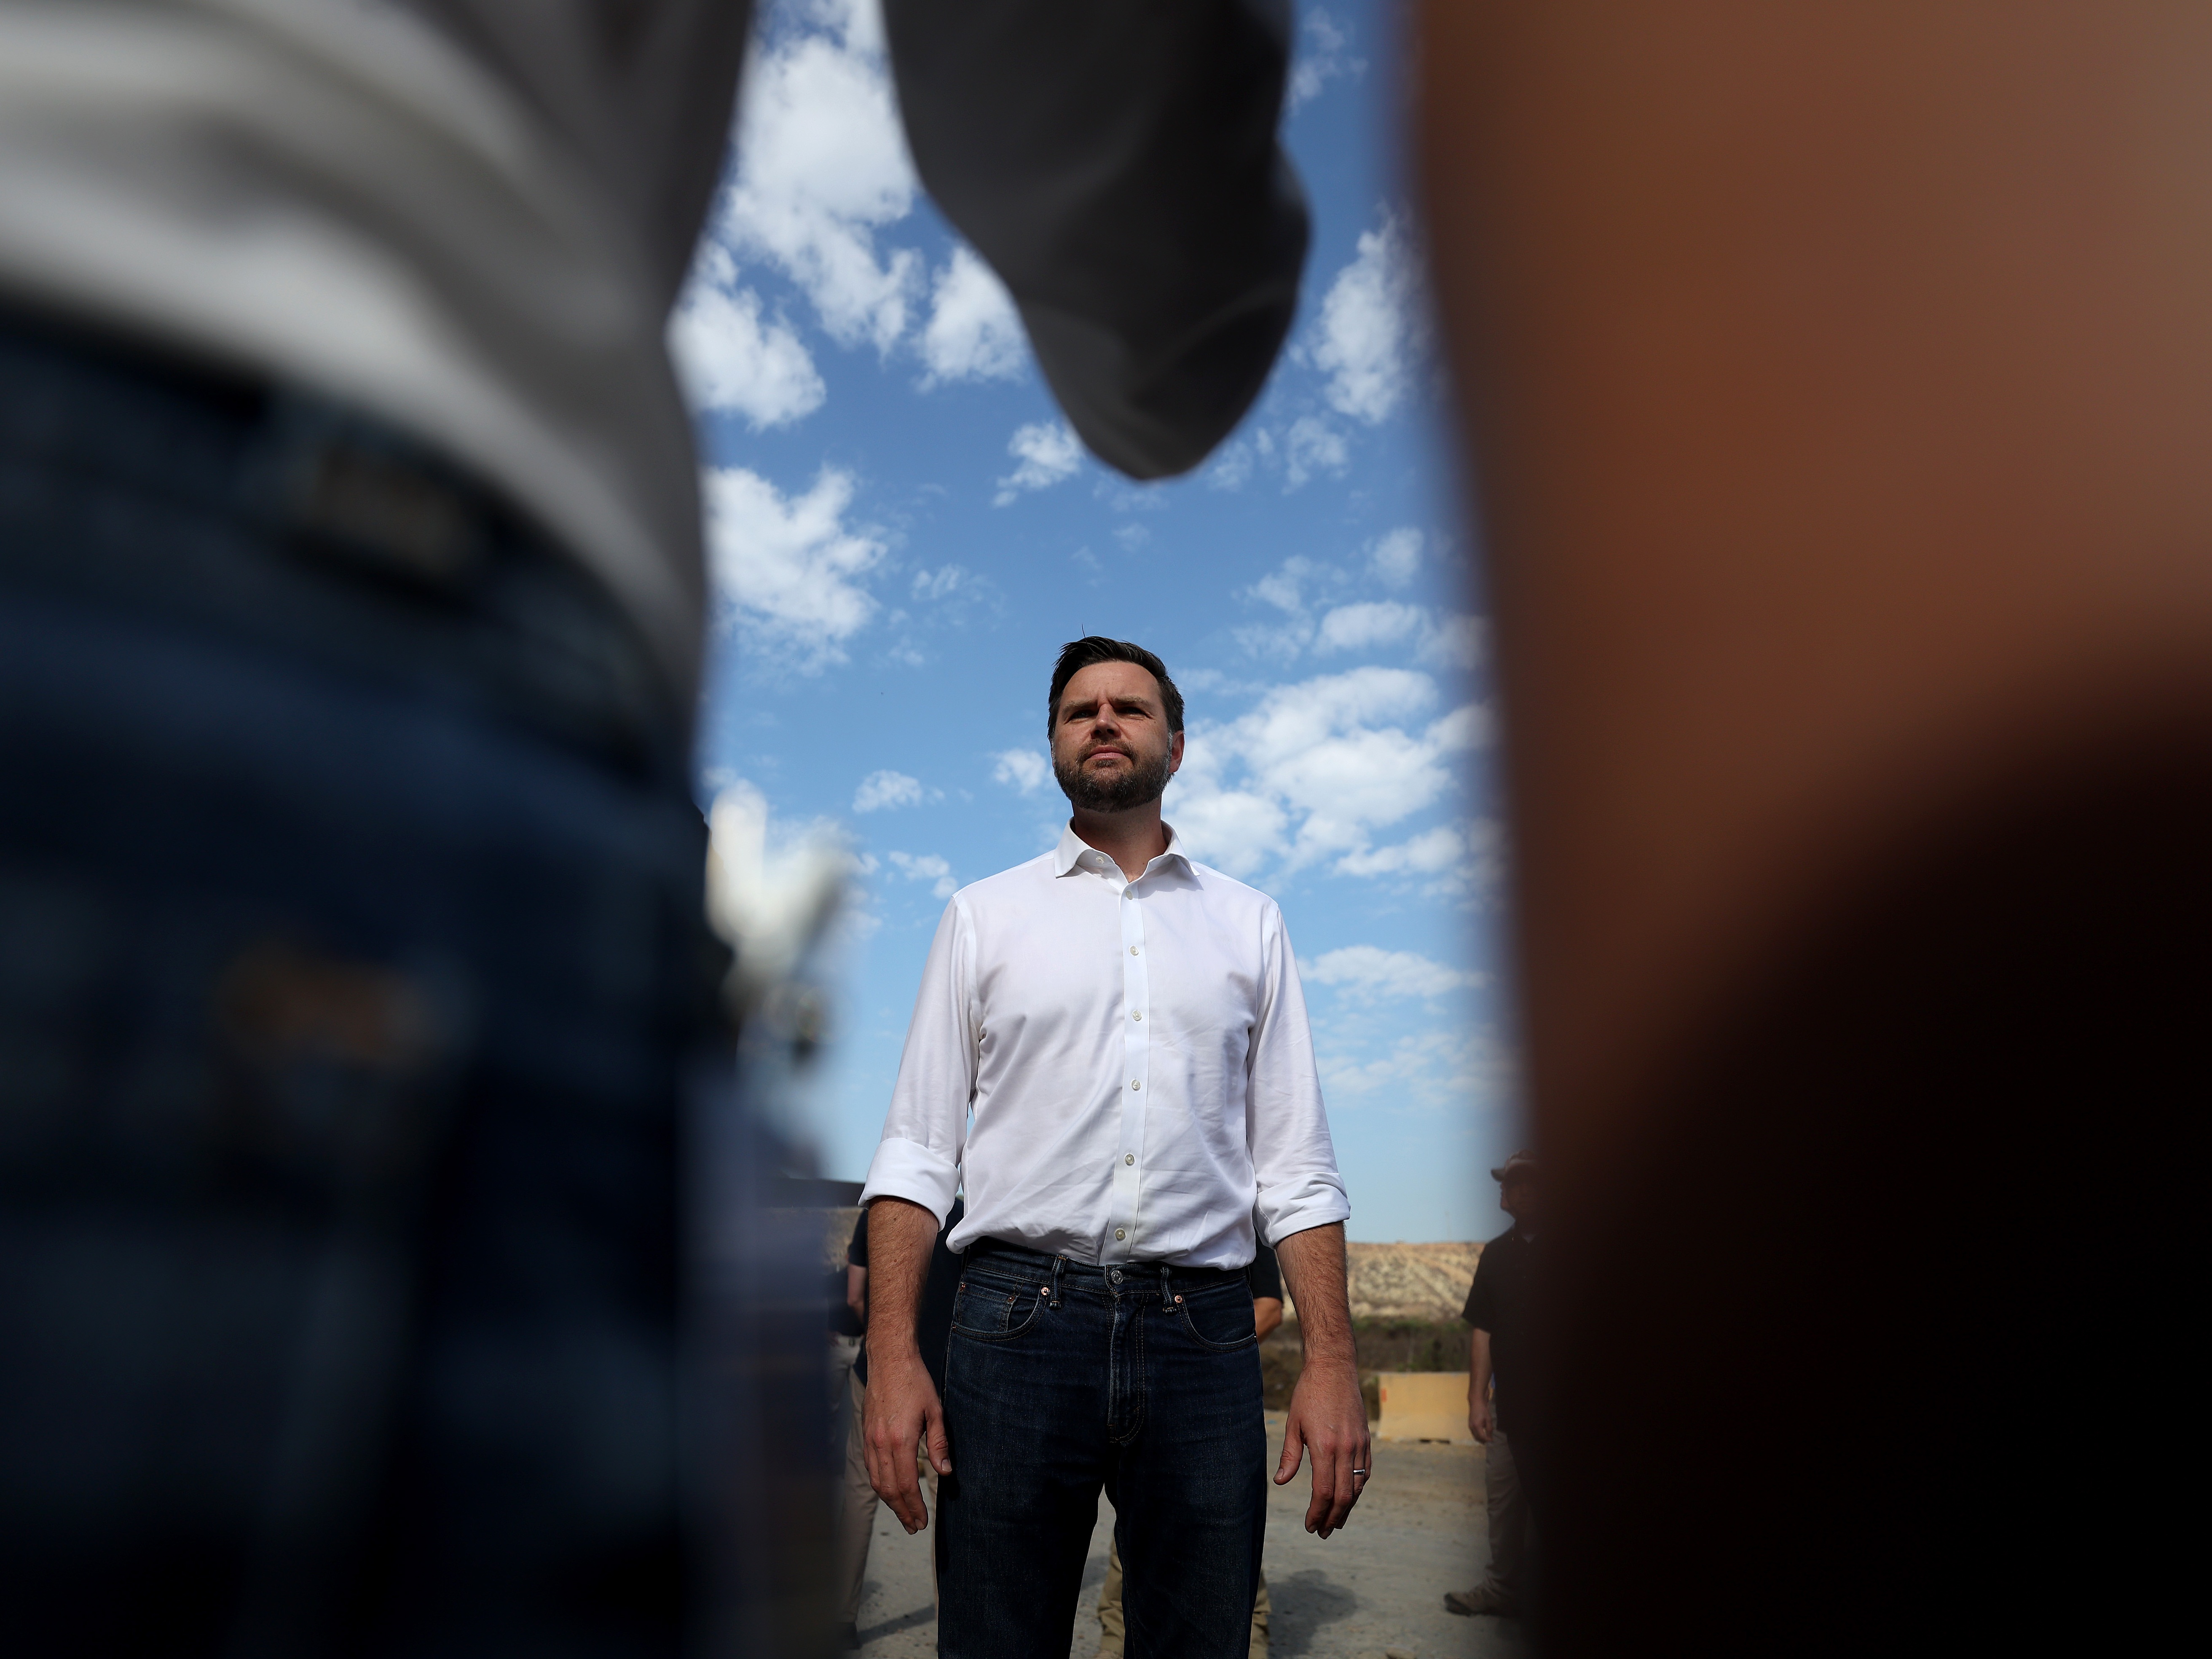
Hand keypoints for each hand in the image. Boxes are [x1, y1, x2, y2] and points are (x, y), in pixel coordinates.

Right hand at [862, 1346, 949, 1532]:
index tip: (922, 1521)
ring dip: (890, 1501)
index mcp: (901, 1439)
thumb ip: (939, 1444)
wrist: (889, 1359)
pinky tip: (889, 1490)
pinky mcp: (866, 1433)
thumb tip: (945, 1473)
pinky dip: (879, 1484)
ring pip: (876, 1480)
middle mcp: (881, 1443)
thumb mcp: (935, 1411)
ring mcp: (870, 1439)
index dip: (914, 1506)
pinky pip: (870, 1467)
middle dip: (902, 1511)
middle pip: (889, 1488)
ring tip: (903, 1514)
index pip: (906, 1484)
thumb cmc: (915, 1382)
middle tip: (914, 1526)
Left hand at [1276, 1360, 1371, 1537]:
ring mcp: (1359, 1445)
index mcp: (1325, 1446)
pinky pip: (1365, 1472)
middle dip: (1333, 1518)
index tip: (1310, 1526)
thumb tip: (1281, 1482)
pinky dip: (1358, 1489)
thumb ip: (1290, 1455)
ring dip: (1347, 1508)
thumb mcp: (1293, 1424)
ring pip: (1357, 1487)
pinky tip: (1349, 1498)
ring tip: (1336, 1522)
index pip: (1324, 1491)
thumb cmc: (1309, 1394)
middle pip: (1343, 1495)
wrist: (1334, 1368)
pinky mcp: (1365, 1440)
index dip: (1318, 1513)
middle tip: (1323, 1532)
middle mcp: (1346, 1448)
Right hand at [1469, 1394, 1493, 1443]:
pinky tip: (1482, 1433)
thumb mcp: (1488, 1419)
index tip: (1492, 1441)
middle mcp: (1472, 1427)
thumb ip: (1489, 1429)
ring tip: (1487, 1438)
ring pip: (1475, 1436)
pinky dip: (1478, 1435)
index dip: (1487, 1440)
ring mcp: (1470, 1426)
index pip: (1482, 1437)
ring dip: (1480, 1439)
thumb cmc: (1483, 1410)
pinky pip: (1473, 1433)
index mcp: (1477, 1426)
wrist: (1476, 1402)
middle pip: (1477, 1438)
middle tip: (1490, 1440)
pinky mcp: (1469, 1424)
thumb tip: (1490, 1438)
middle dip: (1483, 1441)